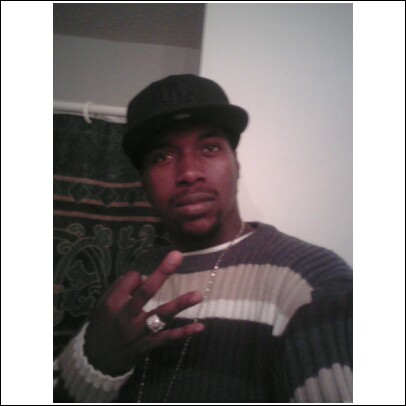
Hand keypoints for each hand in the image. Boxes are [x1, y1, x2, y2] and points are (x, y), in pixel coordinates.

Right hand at [83, 251, 203, 375]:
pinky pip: (167, 338)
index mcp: (114, 301)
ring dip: (180, 304)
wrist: (98, 359)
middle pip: (146, 291)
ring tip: (198, 295)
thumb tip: (142, 276)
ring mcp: (139, 332)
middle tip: (177, 255)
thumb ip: (119, 288)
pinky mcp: (148, 345)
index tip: (138, 283)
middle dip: (162, 272)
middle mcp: (127, 315)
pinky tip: (200, 326)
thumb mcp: (102, 304)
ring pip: (161, 315)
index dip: (139, 277)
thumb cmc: (103, 324)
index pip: (133, 278)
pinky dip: (183, 333)